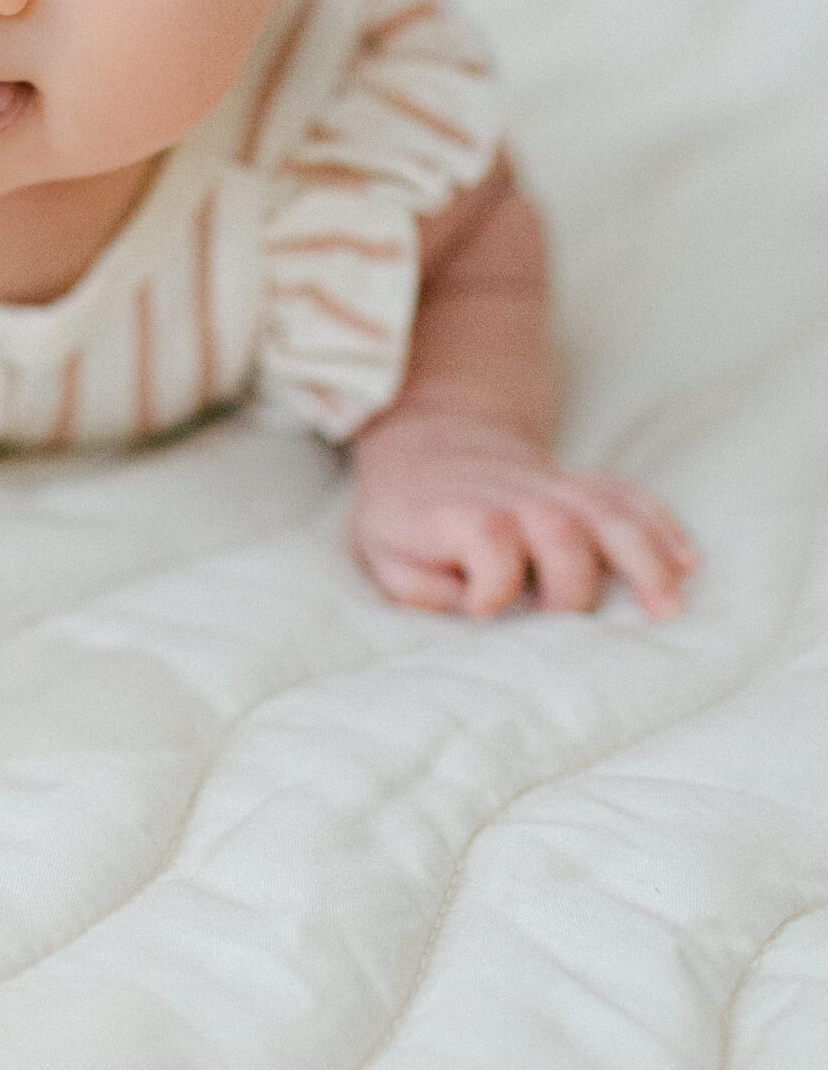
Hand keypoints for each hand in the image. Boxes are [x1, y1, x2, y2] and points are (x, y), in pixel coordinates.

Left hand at [349, 412, 695, 619]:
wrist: (429, 440)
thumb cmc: (405, 513)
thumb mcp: (384, 552)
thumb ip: (418, 587)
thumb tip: (472, 613)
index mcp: (460, 512)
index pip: (489, 538)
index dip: (492, 584)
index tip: (482, 611)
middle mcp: (515, 496)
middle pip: (560, 528)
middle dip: (572, 585)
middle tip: (565, 629)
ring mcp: (554, 488)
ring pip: (608, 511)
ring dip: (643, 558)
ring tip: (669, 608)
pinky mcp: (580, 486)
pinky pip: (628, 497)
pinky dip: (659, 525)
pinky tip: (686, 561)